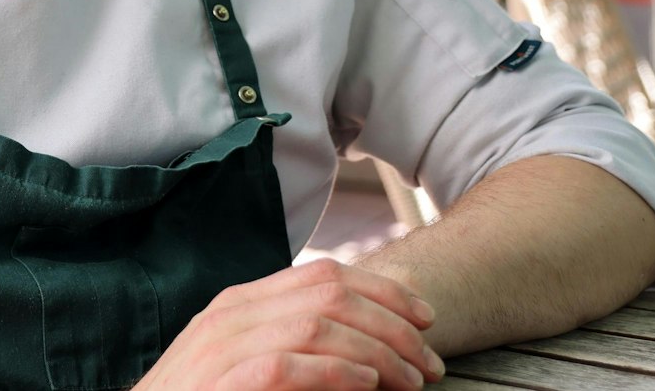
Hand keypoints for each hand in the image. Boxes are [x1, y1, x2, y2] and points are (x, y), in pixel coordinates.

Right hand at [135, 259, 445, 390]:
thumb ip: (290, 343)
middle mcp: (232, 313)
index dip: (385, 291)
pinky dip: (336, 371)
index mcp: (241, 302)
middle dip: (394, 324)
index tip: (426, 321)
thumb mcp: (244, 362)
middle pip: (330, 293)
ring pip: (318, 324)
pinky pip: (287, 364)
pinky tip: (367, 385)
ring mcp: (222, 346)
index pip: (324, 274)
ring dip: (379, 351)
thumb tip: (365, 346)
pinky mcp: (223, 382)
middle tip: (432, 362)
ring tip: (411, 381)